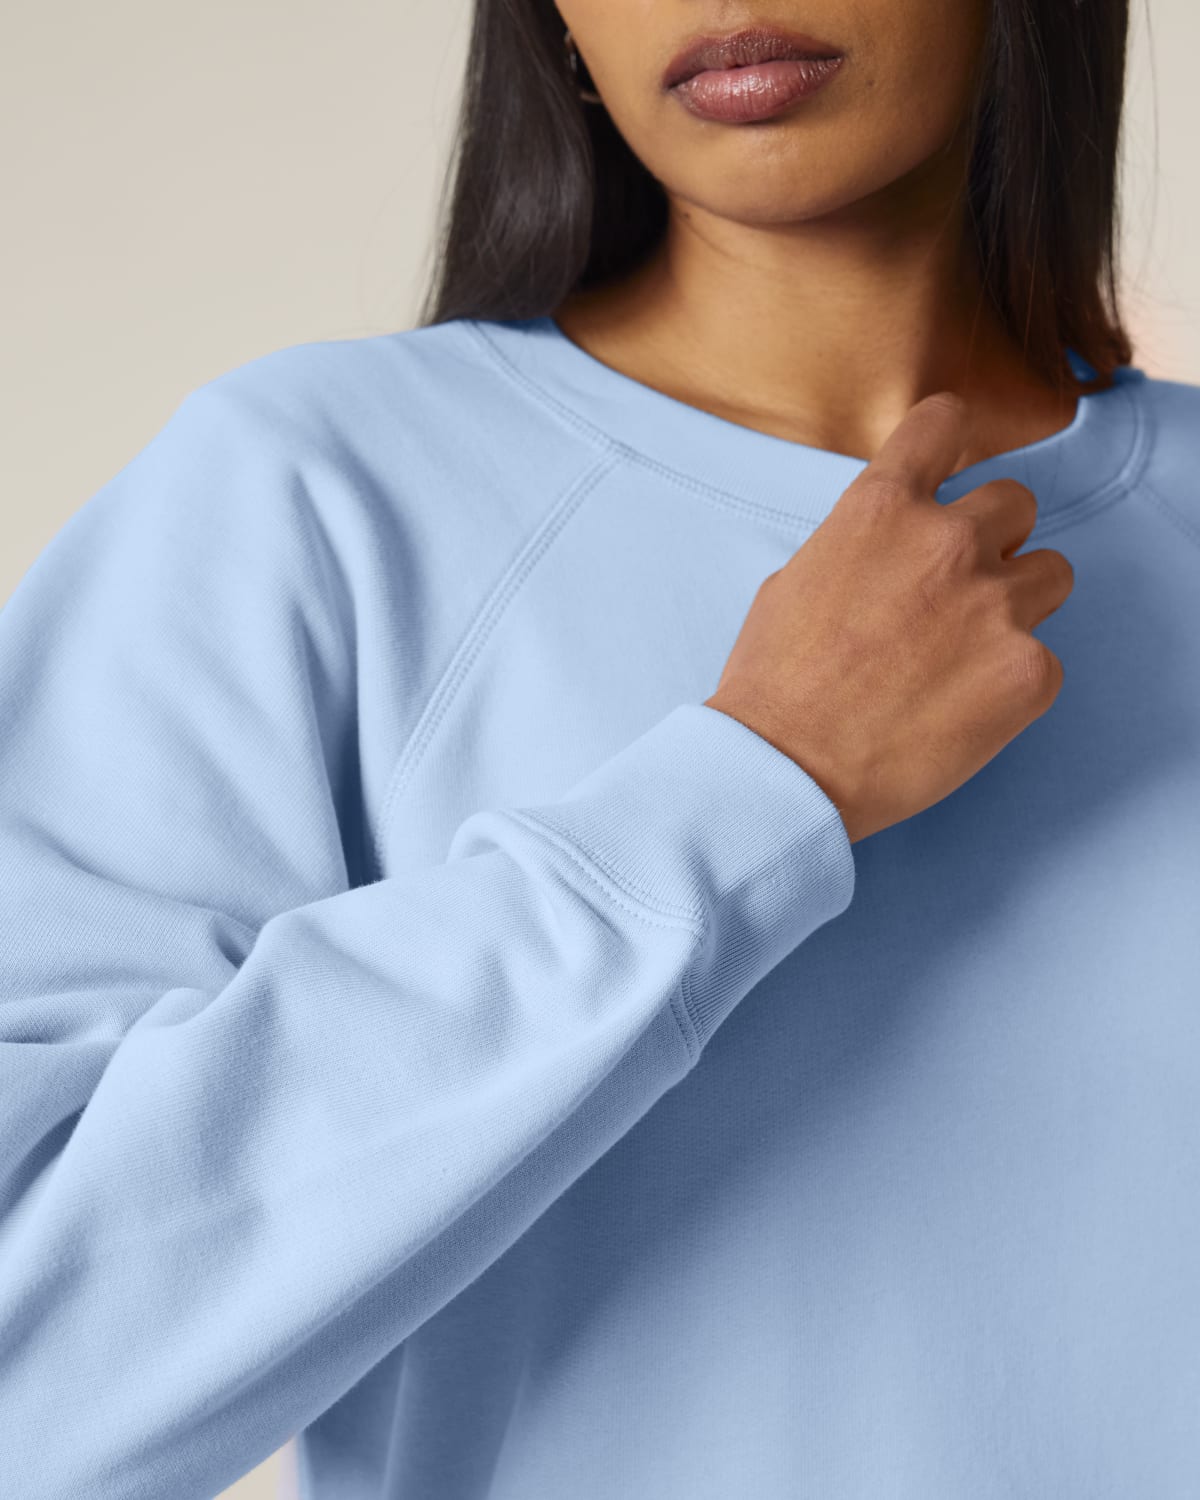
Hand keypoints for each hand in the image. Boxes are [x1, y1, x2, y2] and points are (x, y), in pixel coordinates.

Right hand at [705, 391, 1073, 843]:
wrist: (786, 770)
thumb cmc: (774, 684)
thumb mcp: (795, 580)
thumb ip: (861, 546)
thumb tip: (891, 552)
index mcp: (881, 509)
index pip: (943, 421)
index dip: (950, 439)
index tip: (949, 463)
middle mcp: (947, 543)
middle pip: (1016, 502)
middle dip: (992, 542)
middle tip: (955, 594)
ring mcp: (995, 607)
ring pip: (1050, 574)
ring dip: (1016, 605)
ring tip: (967, 656)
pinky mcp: (1028, 673)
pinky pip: (1045, 660)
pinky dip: (1012, 684)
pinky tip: (960, 711)